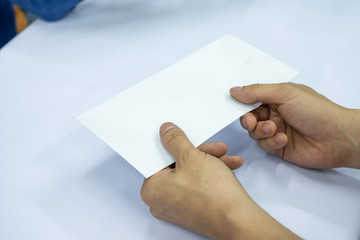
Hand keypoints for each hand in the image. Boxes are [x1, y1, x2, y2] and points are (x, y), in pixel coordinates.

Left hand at [141, 122, 298, 239]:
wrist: (237, 220)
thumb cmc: (212, 195)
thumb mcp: (191, 156)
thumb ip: (176, 140)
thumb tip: (166, 132)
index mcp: (151, 189)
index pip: (158, 158)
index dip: (173, 144)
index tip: (181, 137)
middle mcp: (161, 201)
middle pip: (177, 165)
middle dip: (199, 153)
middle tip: (212, 148)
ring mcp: (177, 207)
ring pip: (191, 174)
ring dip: (209, 162)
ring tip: (226, 158)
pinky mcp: (192, 210)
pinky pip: (198, 185)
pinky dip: (211, 175)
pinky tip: (227, 168)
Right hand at [230, 83, 359, 168]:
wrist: (335, 137)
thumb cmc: (315, 110)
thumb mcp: (284, 93)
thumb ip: (257, 92)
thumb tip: (235, 90)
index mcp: (276, 97)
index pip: (251, 99)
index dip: (242, 104)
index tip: (236, 106)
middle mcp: (275, 113)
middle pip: (249, 117)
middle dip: (249, 120)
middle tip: (253, 121)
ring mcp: (276, 130)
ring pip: (254, 133)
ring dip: (262, 131)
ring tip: (275, 129)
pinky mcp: (278, 146)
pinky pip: (263, 145)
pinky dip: (271, 142)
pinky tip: (284, 139)